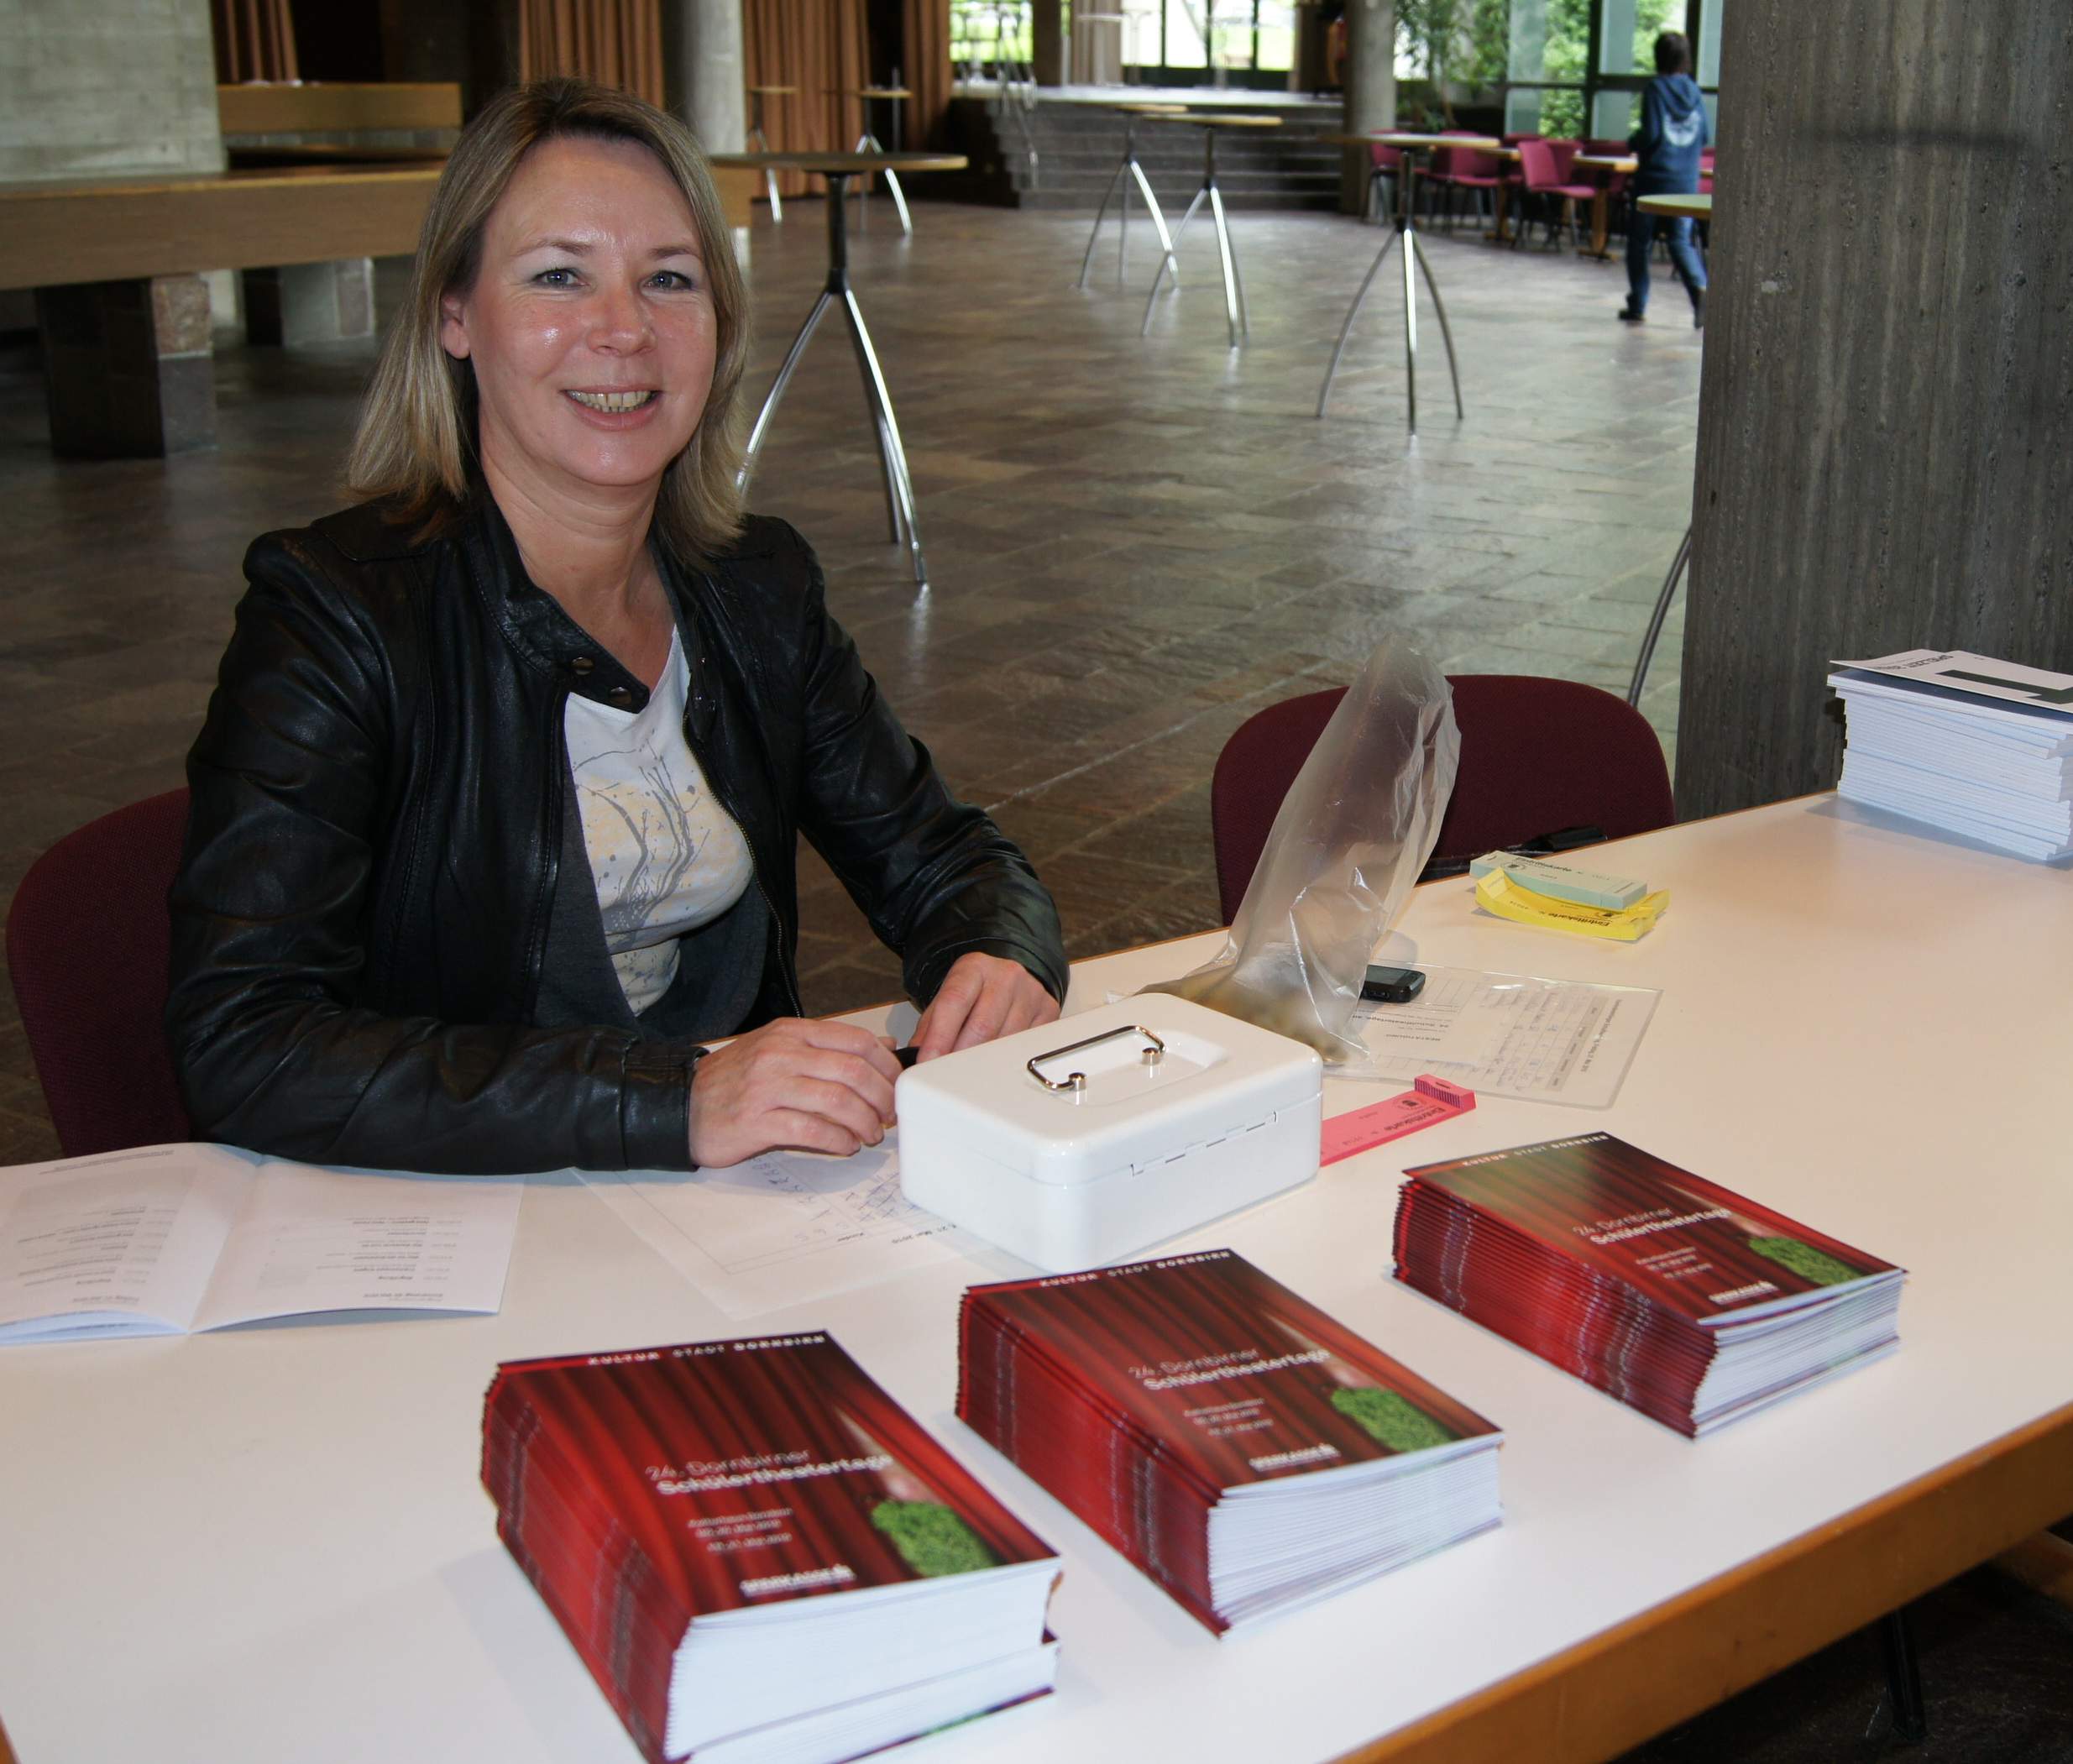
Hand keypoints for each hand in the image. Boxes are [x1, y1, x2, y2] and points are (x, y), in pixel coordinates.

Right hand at [687, 1018, 902, 1167]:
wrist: (681, 1105)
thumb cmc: (735, 1081)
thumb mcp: (779, 1049)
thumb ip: (828, 1047)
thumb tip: (883, 1047)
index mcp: (790, 1033)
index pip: (855, 1040)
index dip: (886, 1065)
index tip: (896, 1086)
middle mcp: (780, 1054)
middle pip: (853, 1071)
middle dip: (881, 1097)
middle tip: (889, 1116)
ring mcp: (767, 1087)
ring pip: (837, 1101)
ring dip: (864, 1122)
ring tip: (870, 1135)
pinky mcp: (757, 1121)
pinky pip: (811, 1130)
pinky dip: (838, 1140)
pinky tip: (845, 1146)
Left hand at [911, 952, 1058, 1061]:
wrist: (1008, 975)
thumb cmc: (976, 990)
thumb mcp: (948, 997)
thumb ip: (930, 1026)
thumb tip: (918, 1058)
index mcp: (974, 967)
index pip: (954, 1002)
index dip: (939, 1037)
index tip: (928, 1062)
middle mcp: (1006, 975)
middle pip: (982, 1026)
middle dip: (960, 1056)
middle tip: (946, 1075)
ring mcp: (1030, 992)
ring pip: (1005, 1041)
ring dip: (984, 1064)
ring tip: (969, 1073)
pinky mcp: (1048, 1010)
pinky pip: (1025, 1046)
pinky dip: (1006, 1060)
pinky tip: (995, 1063)